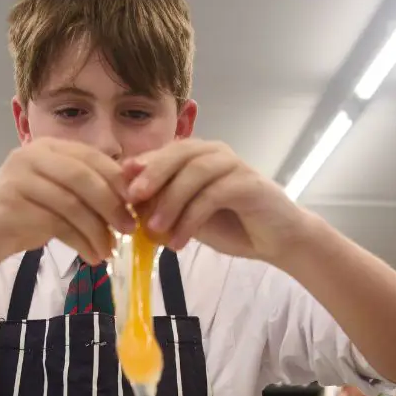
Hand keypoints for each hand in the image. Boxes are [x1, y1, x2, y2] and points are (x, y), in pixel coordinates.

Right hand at [0, 139, 134, 267]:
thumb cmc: (21, 216)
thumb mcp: (57, 196)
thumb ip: (85, 190)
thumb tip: (132, 200)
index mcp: (47, 147)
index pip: (93, 157)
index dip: (119, 180)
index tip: (138, 204)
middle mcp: (31, 155)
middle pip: (84, 177)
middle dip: (112, 205)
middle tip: (130, 228)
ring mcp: (19, 179)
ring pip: (72, 204)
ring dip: (98, 230)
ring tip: (110, 250)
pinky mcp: (12, 206)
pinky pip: (58, 225)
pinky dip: (81, 242)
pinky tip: (92, 256)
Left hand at [123, 140, 309, 261]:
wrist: (276, 239)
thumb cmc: (230, 224)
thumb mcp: (187, 214)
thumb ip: (163, 203)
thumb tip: (128, 200)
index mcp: (198, 156)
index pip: (164, 152)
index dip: (141, 165)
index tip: (119, 186)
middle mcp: (215, 153)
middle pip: (179, 153)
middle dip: (153, 173)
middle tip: (133, 198)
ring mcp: (234, 166)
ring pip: (195, 172)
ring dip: (171, 201)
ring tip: (154, 230)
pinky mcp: (249, 183)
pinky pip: (214, 194)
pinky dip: (192, 219)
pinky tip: (178, 243)